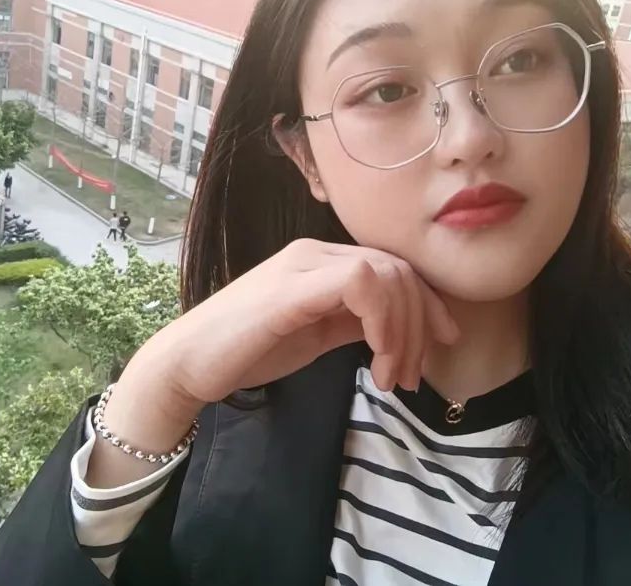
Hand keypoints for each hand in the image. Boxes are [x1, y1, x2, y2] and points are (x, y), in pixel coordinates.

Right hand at [135, 238, 459, 417]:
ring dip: (403, 332)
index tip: (442, 345)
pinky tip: (377, 358)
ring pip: (386, 275)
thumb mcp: (316, 334)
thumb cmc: (246, 351)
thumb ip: (353, 322)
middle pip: (397, 270)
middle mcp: (314, 253)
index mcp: (320, 261)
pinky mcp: (292, 288)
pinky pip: (360, 284)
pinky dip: (383, 321)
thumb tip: (398, 327)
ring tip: (392, 378)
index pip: (393, 267)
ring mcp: (302, 265)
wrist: (188, 364)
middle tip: (414, 376)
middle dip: (421, 325)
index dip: (427, 304)